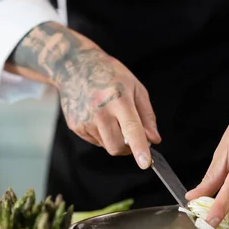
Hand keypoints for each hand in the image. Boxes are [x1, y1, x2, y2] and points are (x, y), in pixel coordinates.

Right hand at [55, 48, 160, 167]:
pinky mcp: (75, 126)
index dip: (139, 147)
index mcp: (119, 99)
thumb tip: (153, 139)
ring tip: (109, 115)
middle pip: (116, 147)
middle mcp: (100, 111)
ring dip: (112, 138)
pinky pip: (94, 140)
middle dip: (127, 149)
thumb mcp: (135, 87)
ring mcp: (85, 120)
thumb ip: (147, 116)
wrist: (74, 66)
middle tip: (130, 136)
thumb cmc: (109, 74)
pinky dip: (100, 134)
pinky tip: (97, 116)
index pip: (131, 128)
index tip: (145, 163)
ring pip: (106, 145)